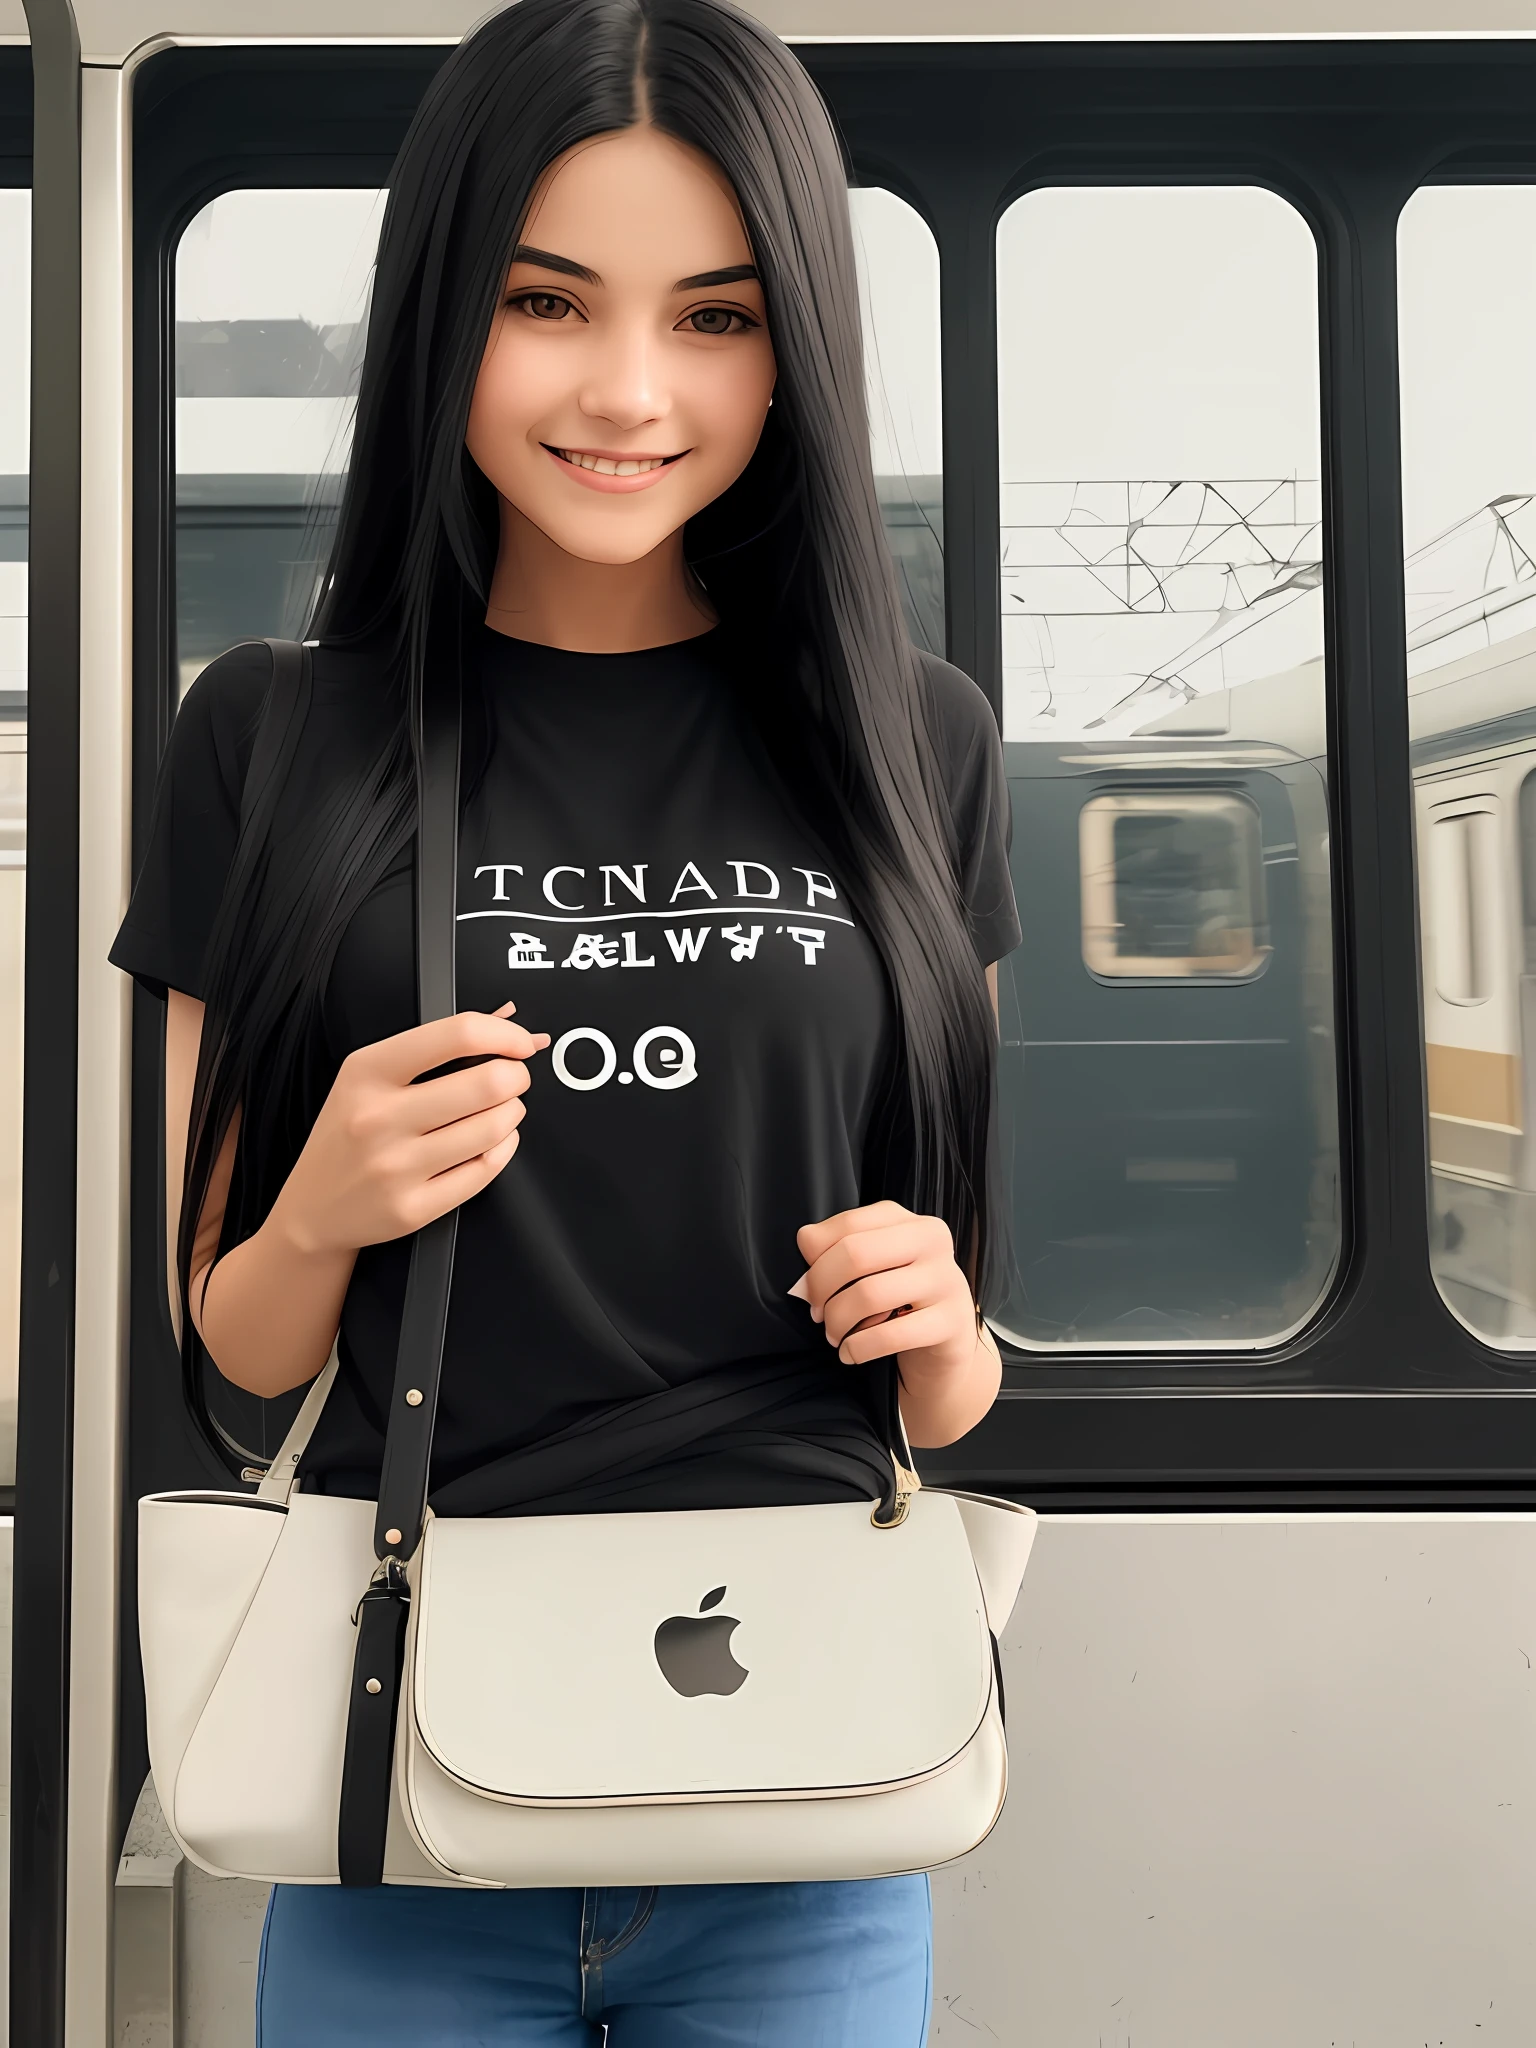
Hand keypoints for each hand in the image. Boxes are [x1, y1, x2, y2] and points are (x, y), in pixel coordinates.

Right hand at [269, 1002, 548, 1256]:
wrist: (312, 1209)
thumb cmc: (346, 1135)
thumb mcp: (369, 1077)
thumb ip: (435, 1046)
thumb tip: (506, 1018)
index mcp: (367, 1072)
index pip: (456, 1034)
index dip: (504, 1035)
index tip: (519, 1042)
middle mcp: (378, 1118)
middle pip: (487, 1083)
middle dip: (516, 1077)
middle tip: (513, 1078)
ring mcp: (395, 1166)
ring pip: (493, 1128)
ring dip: (513, 1113)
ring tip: (503, 1110)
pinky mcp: (412, 1208)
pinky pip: (485, 1170)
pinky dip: (504, 1149)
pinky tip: (494, 1141)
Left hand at [792, 1200, 981, 1384]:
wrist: (949, 1340)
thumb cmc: (904, 1298)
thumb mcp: (877, 1266)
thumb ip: (842, 1249)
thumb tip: (807, 1241)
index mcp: (909, 1221)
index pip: (848, 1224)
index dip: (816, 1256)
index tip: (808, 1283)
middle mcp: (932, 1242)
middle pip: (855, 1253)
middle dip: (822, 1288)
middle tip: (817, 1312)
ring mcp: (946, 1280)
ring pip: (868, 1294)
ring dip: (838, 1321)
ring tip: (834, 1335)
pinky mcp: (950, 1321)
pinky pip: (889, 1335)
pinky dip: (858, 1348)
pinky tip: (850, 1353)